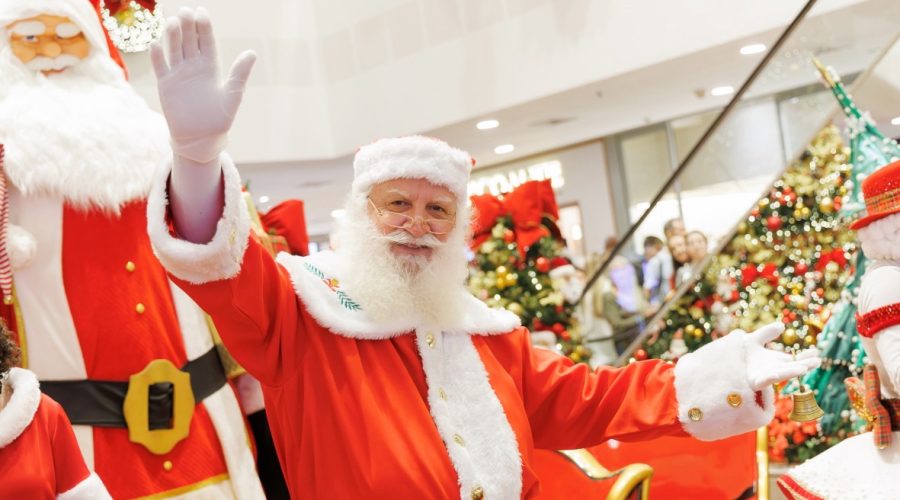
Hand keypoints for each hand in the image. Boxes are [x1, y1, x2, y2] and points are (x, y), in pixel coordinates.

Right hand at [150, 7, 255, 162]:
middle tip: (186, 11)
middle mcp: (193, 67)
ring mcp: (178, 74)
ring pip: (174, 50)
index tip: (202, 12)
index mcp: (210, 67)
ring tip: (173, 22)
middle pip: (189, 41)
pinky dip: (157, 57)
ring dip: (172, 37)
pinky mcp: (166, 85)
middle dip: (187, 26)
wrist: (200, 138)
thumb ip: (239, 74)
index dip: (204, 28)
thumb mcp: (232, 96)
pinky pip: (161, 67)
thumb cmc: (219, 119)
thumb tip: (251, 53)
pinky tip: (155, 45)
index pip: (206, 42)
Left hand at [744, 322, 820, 390]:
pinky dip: (773, 377)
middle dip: (804, 365)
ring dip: (792, 372)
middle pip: (791, 368)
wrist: (723, 362)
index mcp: (774, 361)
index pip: (794, 360)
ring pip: (781, 374)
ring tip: (803, 368)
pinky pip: (765, 380)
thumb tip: (782, 326)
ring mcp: (764, 376)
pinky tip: (777, 374)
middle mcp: (772, 369)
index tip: (816, 352)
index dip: (805, 357)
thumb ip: (767, 333)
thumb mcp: (754, 340)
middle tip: (817, 361)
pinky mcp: (754, 382)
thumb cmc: (739, 353)